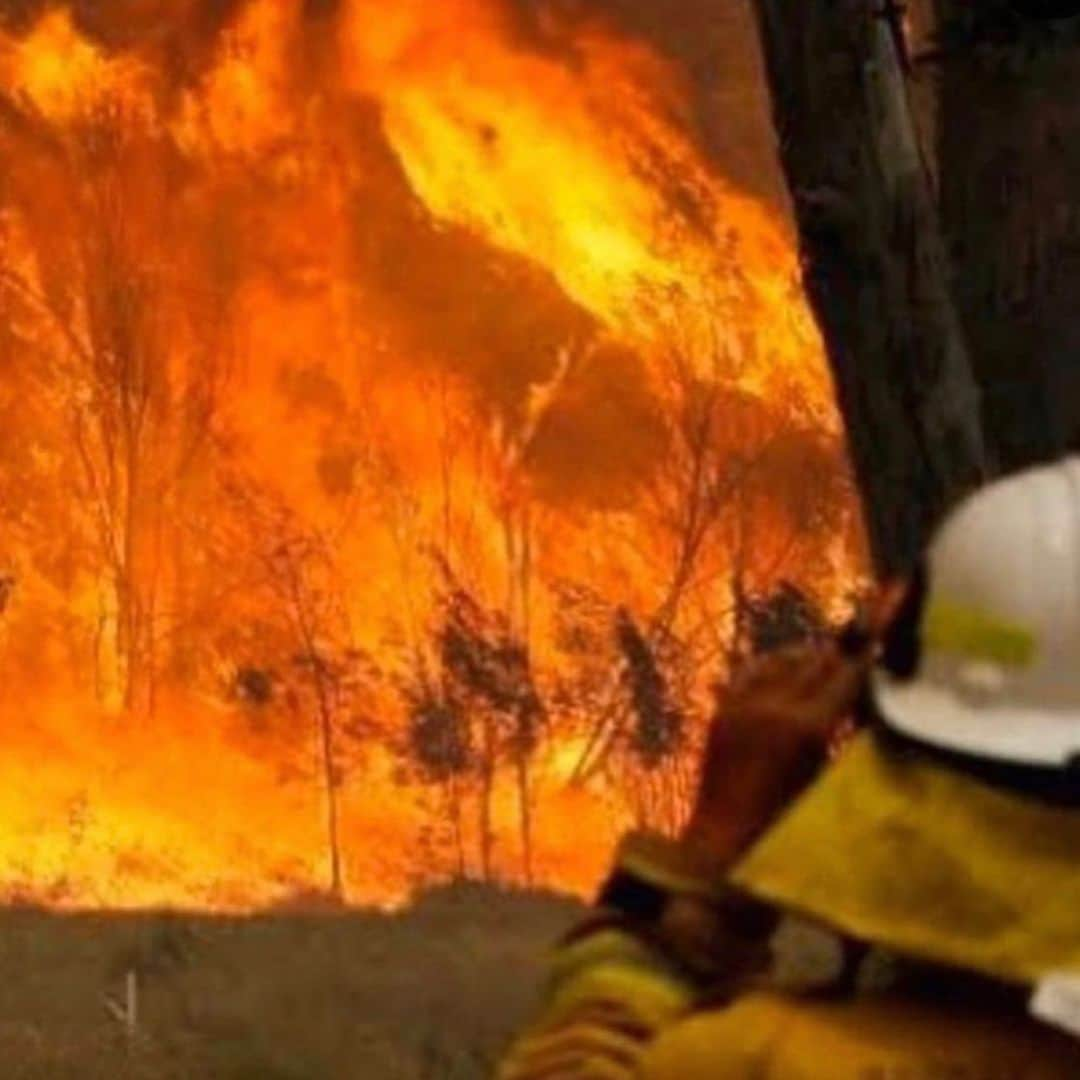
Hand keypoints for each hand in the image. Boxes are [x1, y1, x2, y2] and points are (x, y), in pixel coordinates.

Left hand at [681, 583, 907, 872]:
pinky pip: (752, 672)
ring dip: (811, 658)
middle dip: (847, 646)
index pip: (848, 667)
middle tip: (873, 630)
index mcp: (805, 727)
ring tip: (832, 667)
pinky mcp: (720, 711)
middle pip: (818, 658)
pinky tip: (790, 676)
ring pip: (784, 659)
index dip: (874, 634)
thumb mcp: (831, 782)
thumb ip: (848, 731)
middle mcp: (769, 705)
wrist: (722, 855)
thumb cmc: (789, 835)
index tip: (896, 595)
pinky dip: (776, 669)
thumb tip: (867, 693)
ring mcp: (739, 705)